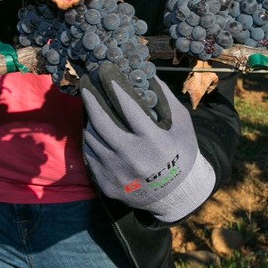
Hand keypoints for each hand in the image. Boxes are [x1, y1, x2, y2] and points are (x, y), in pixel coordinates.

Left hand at [79, 63, 214, 222]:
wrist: (177, 194)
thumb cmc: (181, 153)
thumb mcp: (182, 124)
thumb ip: (165, 99)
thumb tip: (147, 74)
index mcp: (153, 141)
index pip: (128, 107)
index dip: (115, 87)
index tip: (107, 73)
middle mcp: (132, 157)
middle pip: (102, 122)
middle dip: (91, 99)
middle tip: (85, 85)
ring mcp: (116, 172)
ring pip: (93, 138)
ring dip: (90, 119)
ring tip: (91, 107)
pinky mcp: (106, 184)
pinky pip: (91, 155)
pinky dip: (91, 140)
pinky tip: (94, 130)